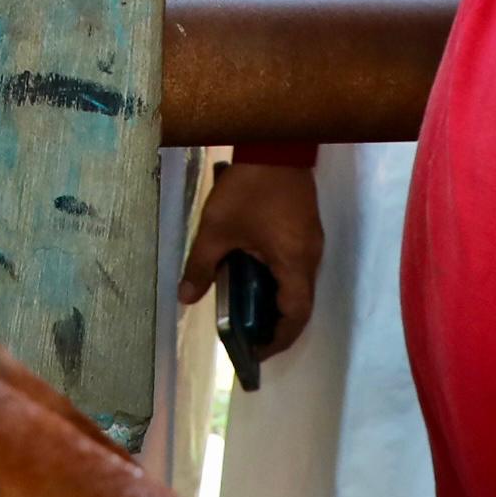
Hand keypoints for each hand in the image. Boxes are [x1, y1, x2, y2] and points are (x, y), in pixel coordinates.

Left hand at [176, 158, 322, 353]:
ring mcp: (310, 244)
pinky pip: (294, 268)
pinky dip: (276, 281)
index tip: (256, 351)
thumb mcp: (216, 229)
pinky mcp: (305, 231)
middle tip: (247, 336)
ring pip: (297, 286)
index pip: (296, 315)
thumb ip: (200, 266)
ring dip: (275, 303)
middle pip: (299, 305)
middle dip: (275, 325)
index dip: (278, 339)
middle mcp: (310, 259)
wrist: (274, 145)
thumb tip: (185, 298)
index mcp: (294, 263)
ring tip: (245, 311)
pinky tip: (251, 278)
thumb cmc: (247, 189)